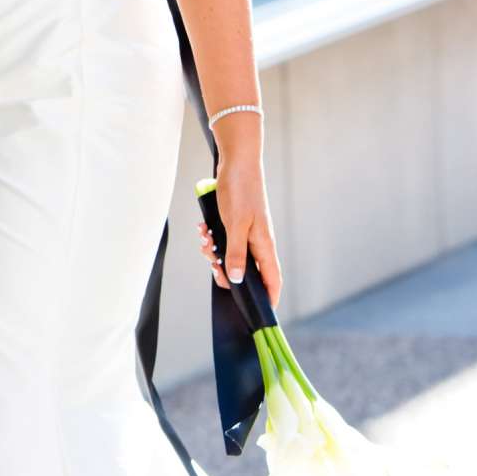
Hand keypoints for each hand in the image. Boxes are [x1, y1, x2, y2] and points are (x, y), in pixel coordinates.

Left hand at [196, 147, 282, 305]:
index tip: (259, 313)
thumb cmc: (241, 191)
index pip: (273, 280)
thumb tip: (236, 280)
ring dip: (214, 252)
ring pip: (230, 257)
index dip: (269, 299)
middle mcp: (258, 243)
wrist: (236, 162)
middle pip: (245, 272)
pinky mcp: (235, 225)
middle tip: (212, 263)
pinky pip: (223, 241)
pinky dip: (212, 238)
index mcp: (265, 246)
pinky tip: (203, 229)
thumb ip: (236, 253)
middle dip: (225, 271)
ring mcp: (246, 234)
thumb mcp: (236, 225)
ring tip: (205, 240)